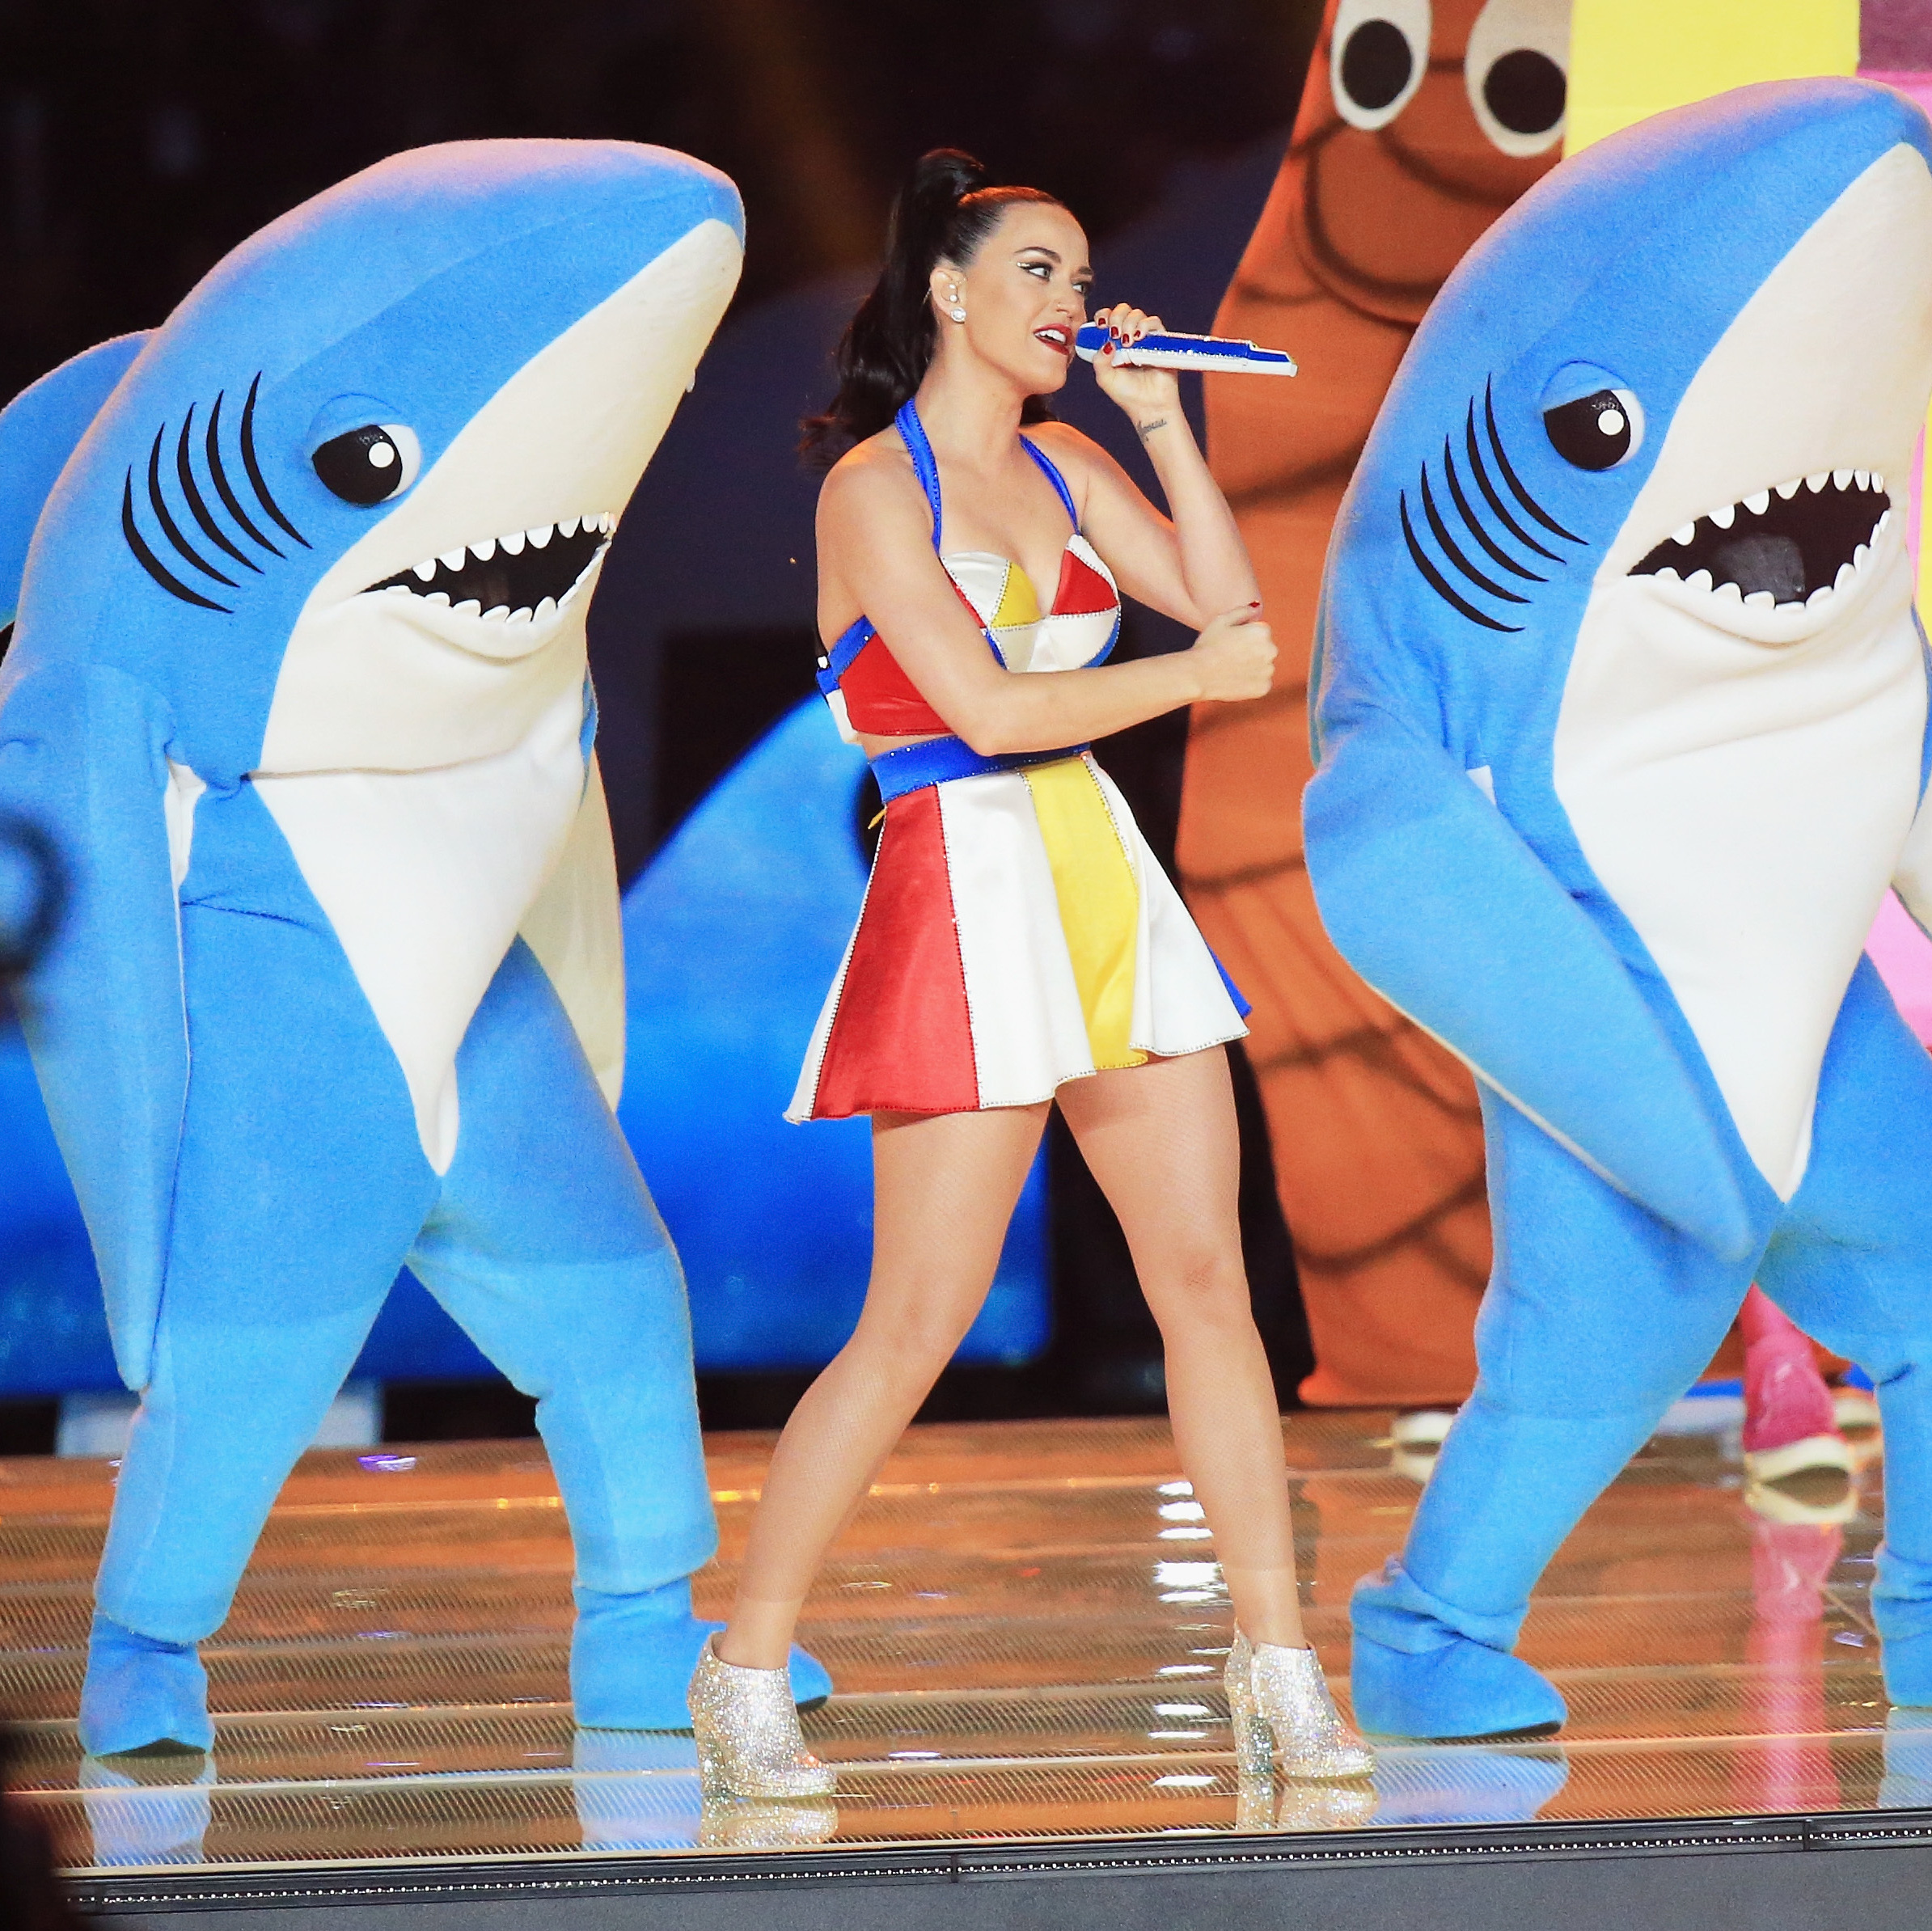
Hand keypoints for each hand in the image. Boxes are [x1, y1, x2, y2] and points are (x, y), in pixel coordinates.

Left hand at [1090, 302, 1181, 425]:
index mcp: (1114, 344)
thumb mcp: (1105, 378)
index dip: (1104, 316)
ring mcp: (1145, 338)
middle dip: (1116, 317)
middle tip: (1115, 334)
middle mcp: (1129, 338)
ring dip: (1129, 323)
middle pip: (1122, 311)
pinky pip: (1154, 322)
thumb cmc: (1128, 395)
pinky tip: (1139, 338)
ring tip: (1128, 342)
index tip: (1101, 326)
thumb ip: (1098, 360)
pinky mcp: (1160, 341)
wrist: (1149, 406)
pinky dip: (1145, 325)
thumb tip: (1106, 342)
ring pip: (1137, 314)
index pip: (1107, 319)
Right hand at [1188, 605, 1274, 702]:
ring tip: (1231, 669)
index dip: (1245, 638)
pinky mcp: (1264, 688)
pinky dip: (1251, 683)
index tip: (1231, 644)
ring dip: (1252, 668)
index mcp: (1263, 632)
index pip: (1261, 633)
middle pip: (1265, 649)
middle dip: (1252, 652)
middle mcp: (1271, 650)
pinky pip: (1261, 683)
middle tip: (1230, 657)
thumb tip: (1255, 608)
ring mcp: (1268, 671)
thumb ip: (1242, 611)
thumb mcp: (1221, 620)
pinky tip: (1235, 680)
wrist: (1198, 675)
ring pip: (1263, 667)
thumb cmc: (1207, 646)